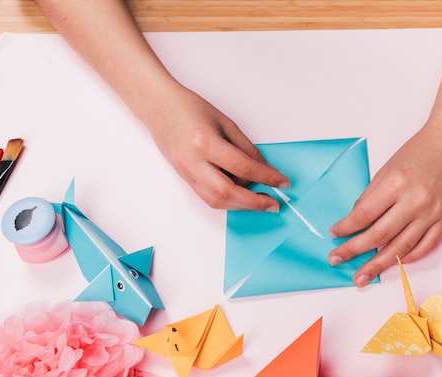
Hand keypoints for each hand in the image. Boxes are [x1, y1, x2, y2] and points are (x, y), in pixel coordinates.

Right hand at [145, 84, 288, 210]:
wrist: (159, 107)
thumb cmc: (190, 108)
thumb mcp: (226, 123)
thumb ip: (246, 148)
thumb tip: (265, 169)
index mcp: (205, 142)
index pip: (243, 167)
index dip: (266, 177)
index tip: (282, 182)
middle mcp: (193, 162)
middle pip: (228, 192)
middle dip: (254, 202)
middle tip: (274, 203)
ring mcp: (186, 173)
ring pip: (217, 200)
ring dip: (242, 205)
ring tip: (261, 201)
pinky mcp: (184, 178)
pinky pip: (208, 197)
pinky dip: (228, 201)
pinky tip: (242, 197)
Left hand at [328, 123, 441, 285]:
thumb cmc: (417, 152)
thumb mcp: (386, 168)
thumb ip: (370, 196)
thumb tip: (355, 222)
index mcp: (396, 183)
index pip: (363, 215)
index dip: (345, 228)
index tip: (333, 234)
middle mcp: (415, 201)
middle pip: (378, 236)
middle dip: (353, 251)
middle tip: (335, 259)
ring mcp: (431, 214)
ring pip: (400, 248)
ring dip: (377, 265)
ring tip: (361, 277)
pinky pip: (423, 247)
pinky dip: (406, 258)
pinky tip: (391, 263)